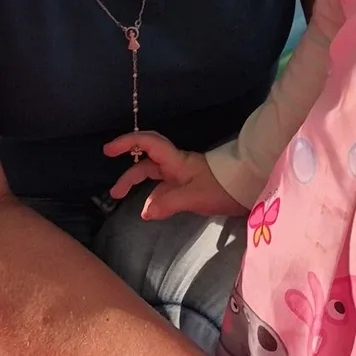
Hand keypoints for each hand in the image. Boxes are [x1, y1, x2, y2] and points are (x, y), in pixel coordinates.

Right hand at [104, 131, 246, 218]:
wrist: (248, 188)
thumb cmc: (222, 187)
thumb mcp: (195, 196)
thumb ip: (168, 203)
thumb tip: (145, 212)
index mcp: (176, 160)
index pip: (147, 143)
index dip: (127, 143)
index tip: (108, 151)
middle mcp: (176, 165)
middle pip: (146, 164)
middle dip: (128, 176)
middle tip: (114, 194)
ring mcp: (181, 176)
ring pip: (154, 178)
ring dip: (140, 189)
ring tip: (130, 207)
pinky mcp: (188, 187)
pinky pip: (164, 190)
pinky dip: (154, 199)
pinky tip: (151, 212)